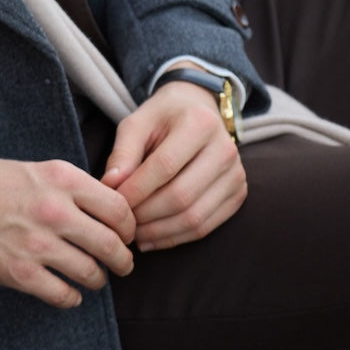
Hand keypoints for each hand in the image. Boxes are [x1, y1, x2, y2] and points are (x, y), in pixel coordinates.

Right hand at [0, 155, 135, 308]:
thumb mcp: (34, 168)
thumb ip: (70, 186)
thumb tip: (105, 208)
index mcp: (62, 178)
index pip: (119, 208)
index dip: (129, 226)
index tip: (127, 234)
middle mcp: (55, 210)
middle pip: (112, 244)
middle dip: (123, 260)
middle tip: (123, 264)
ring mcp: (37, 244)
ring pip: (92, 273)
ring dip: (98, 280)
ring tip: (94, 278)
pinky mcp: (20, 273)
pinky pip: (63, 295)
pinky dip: (72, 298)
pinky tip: (69, 292)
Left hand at [101, 79, 246, 250]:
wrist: (199, 112)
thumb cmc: (163, 118)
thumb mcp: (136, 124)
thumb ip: (122, 153)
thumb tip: (110, 187)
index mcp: (200, 123)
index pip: (164, 166)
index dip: (136, 189)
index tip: (113, 201)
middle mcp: (225, 149)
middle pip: (181, 196)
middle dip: (146, 215)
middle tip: (122, 222)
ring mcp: (237, 174)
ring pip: (194, 217)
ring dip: (158, 231)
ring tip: (133, 233)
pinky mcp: (238, 194)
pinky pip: (206, 227)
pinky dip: (175, 238)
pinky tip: (151, 238)